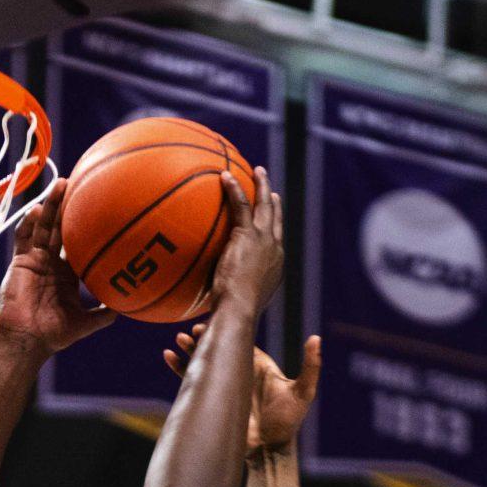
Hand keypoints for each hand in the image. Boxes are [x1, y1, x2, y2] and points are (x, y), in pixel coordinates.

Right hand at [0, 179, 113, 354]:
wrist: (28, 340)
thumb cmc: (55, 334)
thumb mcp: (87, 322)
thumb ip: (105, 313)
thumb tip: (129, 306)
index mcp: (67, 273)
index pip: (78, 242)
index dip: (86, 224)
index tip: (99, 206)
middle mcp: (51, 262)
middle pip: (60, 227)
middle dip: (69, 205)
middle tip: (81, 182)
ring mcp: (35, 259)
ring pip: (43, 226)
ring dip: (50, 204)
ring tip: (61, 184)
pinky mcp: (20, 261)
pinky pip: (23, 238)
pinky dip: (29, 223)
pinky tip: (37, 209)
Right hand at [163, 333, 322, 456]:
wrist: (268, 450)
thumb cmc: (288, 422)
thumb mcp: (303, 392)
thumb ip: (310, 366)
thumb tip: (316, 337)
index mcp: (258, 365)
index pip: (240, 342)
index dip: (228, 330)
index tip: (216, 320)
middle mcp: (240, 372)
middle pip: (219, 348)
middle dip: (205, 337)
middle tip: (192, 329)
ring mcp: (225, 387)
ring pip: (203, 362)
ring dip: (190, 350)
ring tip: (179, 339)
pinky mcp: (212, 401)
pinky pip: (192, 382)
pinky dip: (179, 369)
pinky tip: (168, 357)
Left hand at [206, 169, 283, 318]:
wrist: (238, 310)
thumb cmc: (232, 314)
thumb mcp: (234, 303)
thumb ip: (228, 293)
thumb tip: (211, 300)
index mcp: (274, 266)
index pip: (275, 240)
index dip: (274, 226)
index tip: (272, 216)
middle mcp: (274, 250)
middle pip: (276, 219)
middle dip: (273, 202)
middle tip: (271, 189)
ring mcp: (264, 241)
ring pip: (265, 206)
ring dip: (261, 186)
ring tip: (257, 171)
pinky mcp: (248, 235)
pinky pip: (241, 205)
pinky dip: (235, 189)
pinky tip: (225, 176)